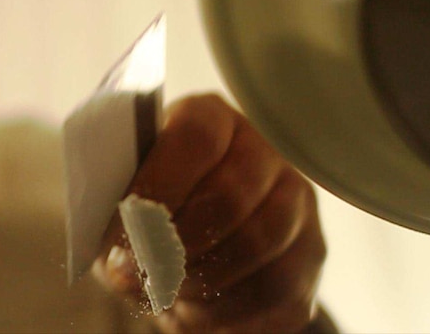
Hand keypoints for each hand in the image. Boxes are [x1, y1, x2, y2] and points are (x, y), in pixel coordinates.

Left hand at [93, 94, 326, 332]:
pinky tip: (194, 308)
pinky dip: (228, 311)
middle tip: (143, 272)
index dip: (158, 188)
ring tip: (166, 291)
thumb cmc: (146, 207)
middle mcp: (262, 149)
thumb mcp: (121, 201)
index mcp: (209, 117)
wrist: (186, 235)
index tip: (123, 235)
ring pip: (259, 244)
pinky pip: (279, 289)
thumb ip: (117, 224)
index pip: (196, 137)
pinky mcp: (312, 251)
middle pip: (230, 196)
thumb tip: (124, 268)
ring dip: (202, 280)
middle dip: (177, 246)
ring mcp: (296, 199)